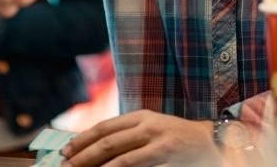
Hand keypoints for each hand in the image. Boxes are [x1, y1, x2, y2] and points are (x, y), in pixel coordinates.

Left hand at [61, 110, 219, 166]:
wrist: (211, 143)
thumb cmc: (176, 138)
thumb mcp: (151, 129)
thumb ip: (127, 135)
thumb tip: (93, 148)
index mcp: (142, 117)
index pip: (104, 127)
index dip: (82, 140)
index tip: (66, 152)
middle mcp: (149, 127)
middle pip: (107, 142)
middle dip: (83, 157)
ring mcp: (159, 144)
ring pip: (120, 158)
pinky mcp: (167, 160)